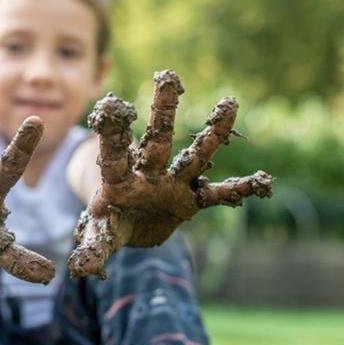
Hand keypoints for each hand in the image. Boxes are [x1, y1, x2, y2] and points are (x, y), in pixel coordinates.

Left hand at [68, 70, 272, 277]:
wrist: (129, 227)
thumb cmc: (109, 223)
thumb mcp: (100, 234)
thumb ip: (93, 248)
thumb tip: (80, 269)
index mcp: (119, 179)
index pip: (114, 153)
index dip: (113, 132)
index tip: (110, 104)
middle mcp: (149, 174)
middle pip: (157, 140)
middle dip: (163, 111)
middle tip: (168, 75)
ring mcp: (173, 184)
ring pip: (194, 156)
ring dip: (211, 133)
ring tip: (230, 102)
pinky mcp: (190, 200)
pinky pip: (219, 195)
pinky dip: (239, 191)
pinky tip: (264, 182)